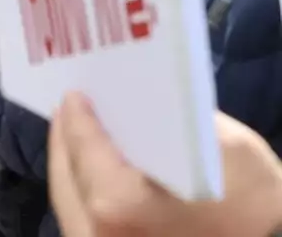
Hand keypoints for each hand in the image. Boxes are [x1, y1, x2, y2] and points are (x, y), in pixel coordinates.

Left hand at [50, 93, 281, 236]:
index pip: (84, 151)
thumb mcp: (232, 151)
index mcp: (119, 204)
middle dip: (68, 142)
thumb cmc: (251, 206)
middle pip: (69, 179)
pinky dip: (86, 198)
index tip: (73, 96)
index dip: (77, 121)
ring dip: (73, 171)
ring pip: (72, 206)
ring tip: (75, 138)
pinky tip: (94, 176)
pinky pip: (87, 225)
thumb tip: (144, 103)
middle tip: (68, 112)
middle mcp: (101, 233)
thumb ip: (180, 120)